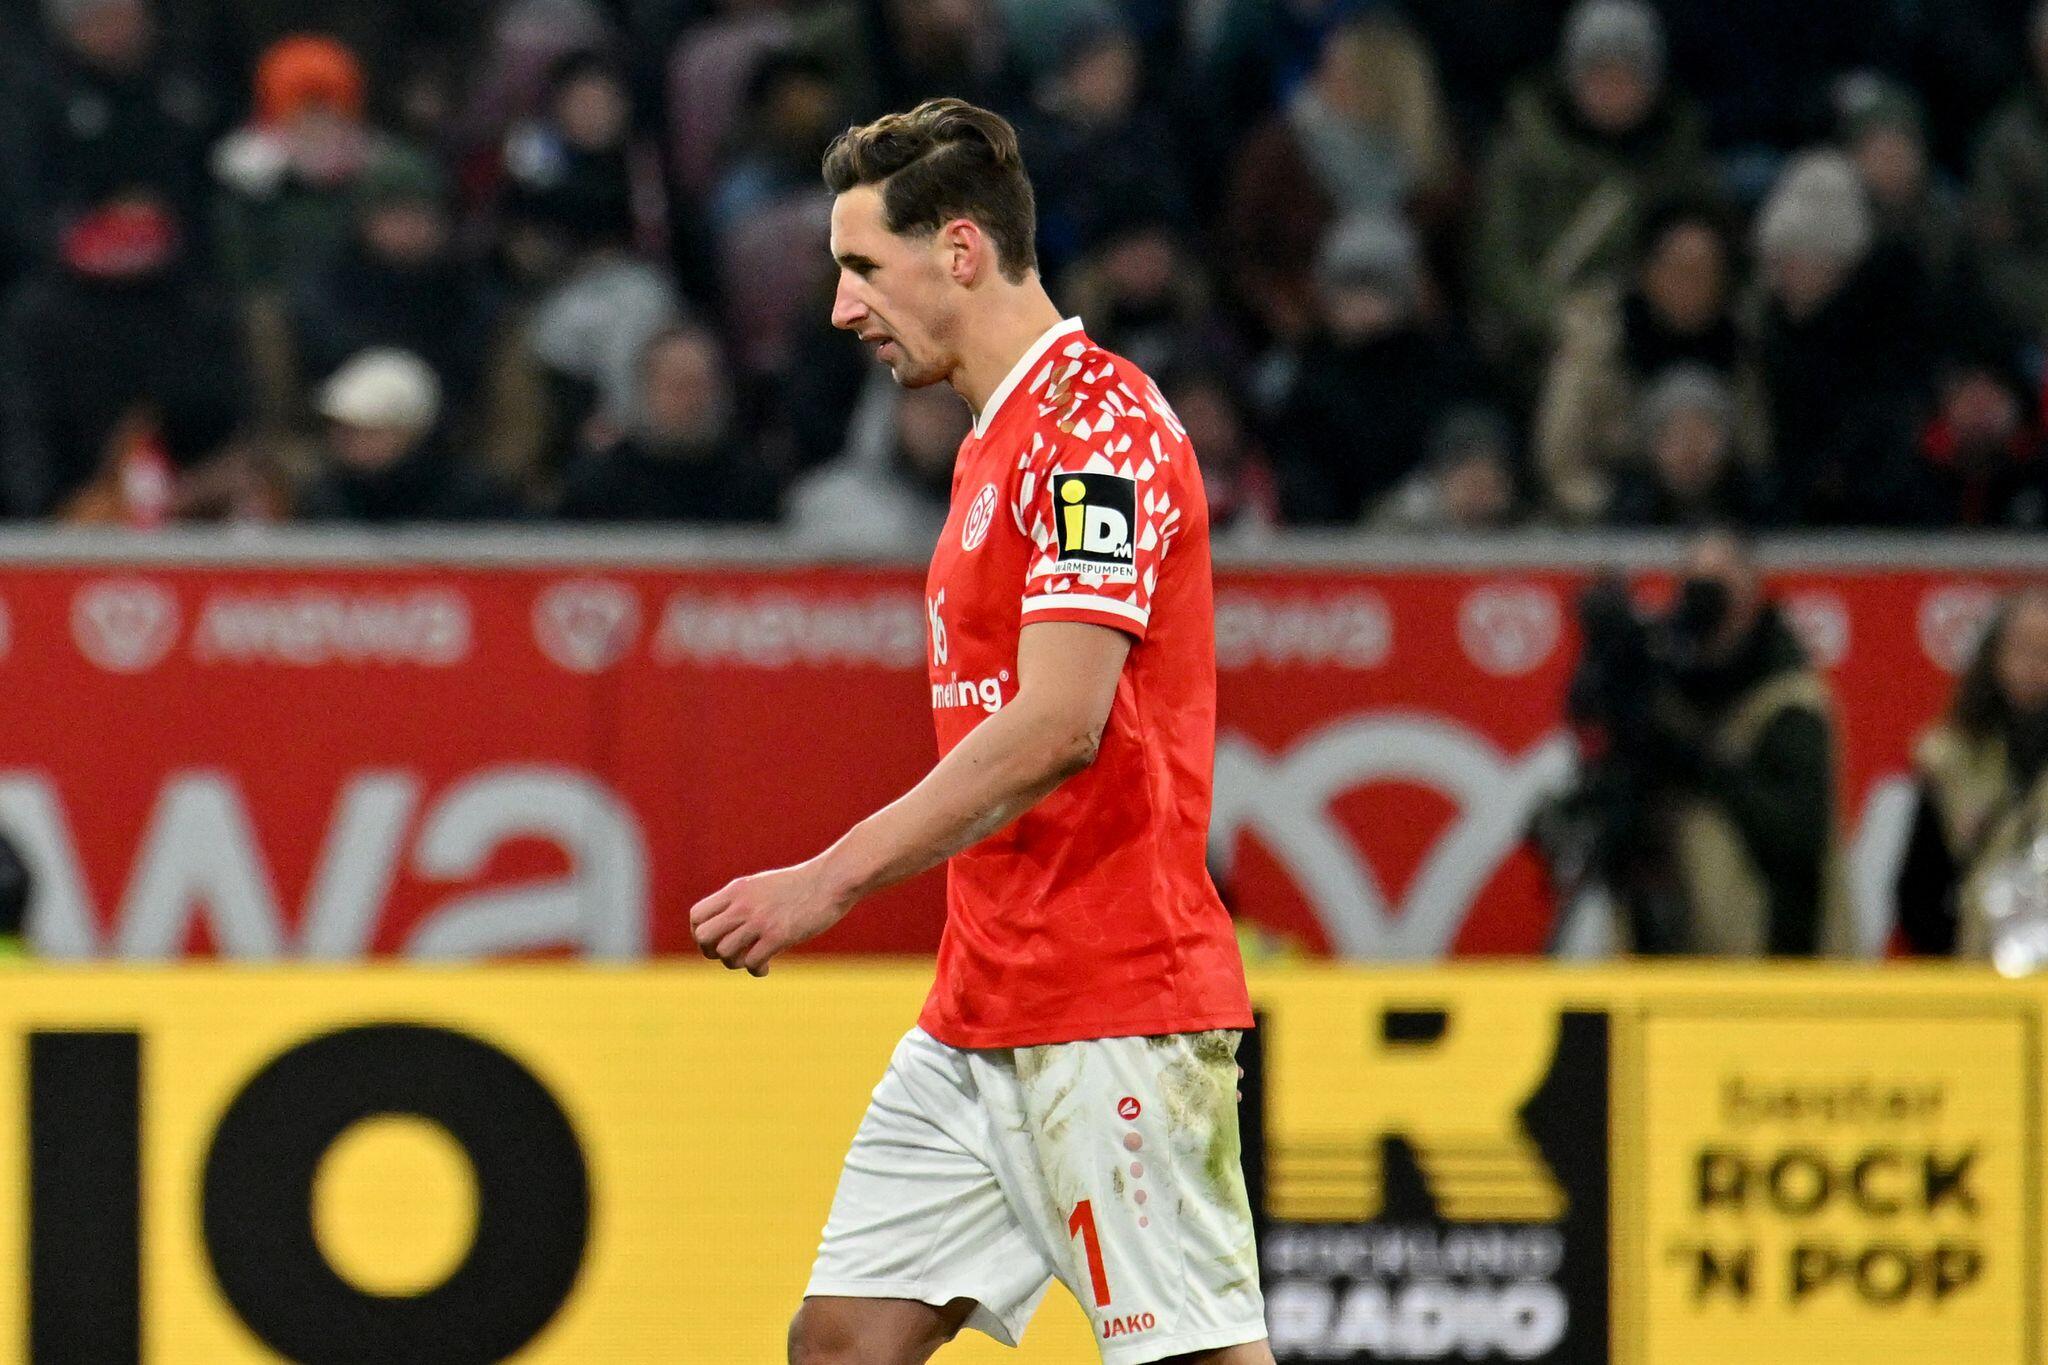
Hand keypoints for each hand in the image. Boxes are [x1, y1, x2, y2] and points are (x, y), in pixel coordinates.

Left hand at [688, 859, 850, 975]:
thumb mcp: (762, 886)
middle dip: (711, 952)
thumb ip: (741, 901)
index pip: (697, 916)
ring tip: (752, 960)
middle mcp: (743, 904)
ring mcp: (760, 920)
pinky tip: (767, 967)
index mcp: (737, 890)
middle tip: (730, 953)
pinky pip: (751, 962)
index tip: (717, 941)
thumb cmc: (800, 886)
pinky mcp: (779, 935)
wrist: (831, 881)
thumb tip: (727, 924)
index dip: (700, 934)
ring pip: (725, 952)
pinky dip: (756, 970)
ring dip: (735, 963)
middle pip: (703, 936)